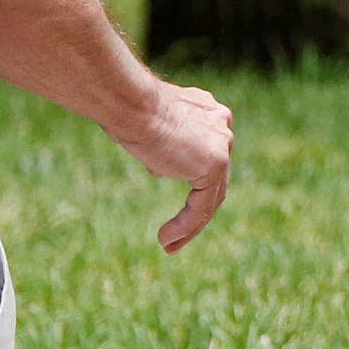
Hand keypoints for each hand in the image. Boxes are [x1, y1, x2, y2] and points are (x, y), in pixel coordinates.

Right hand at [110, 79, 234, 252]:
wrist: (131, 103)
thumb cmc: (125, 107)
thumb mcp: (145, 123)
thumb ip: (159, 140)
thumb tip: (159, 164)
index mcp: (206, 111)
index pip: (204, 150)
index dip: (189, 175)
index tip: (168, 187)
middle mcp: (221, 124)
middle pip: (213, 176)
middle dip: (196, 208)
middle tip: (175, 233)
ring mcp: (222, 144)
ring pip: (212, 194)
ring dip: (191, 224)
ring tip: (169, 244)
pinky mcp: (216, 163)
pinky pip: (203, 205)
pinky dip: (186, 225)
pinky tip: (166, 240)